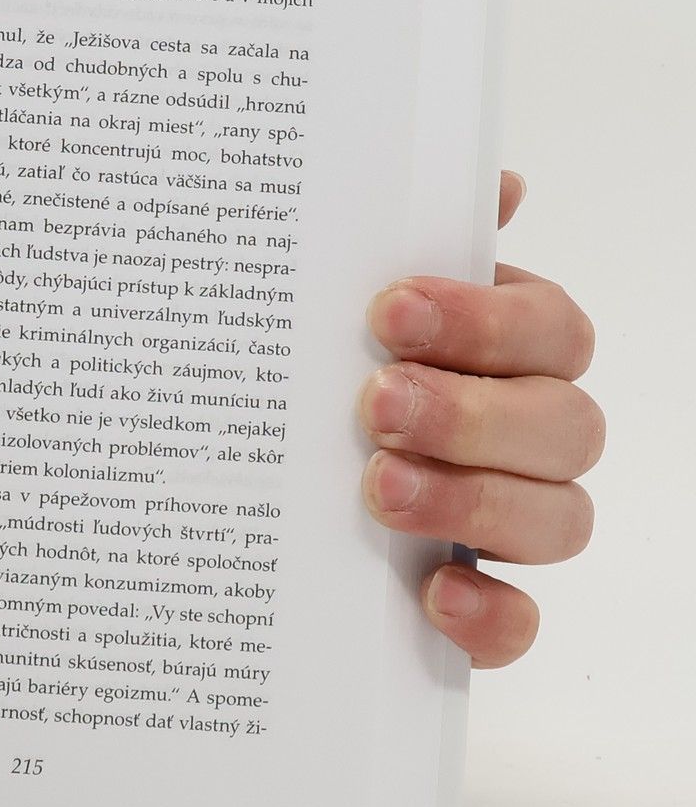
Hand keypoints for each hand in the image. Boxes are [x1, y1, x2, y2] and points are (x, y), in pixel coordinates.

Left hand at [358, 173, 599, 666]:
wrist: (240, 484)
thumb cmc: (313, 366)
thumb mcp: (331, 295)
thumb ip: (404, 235)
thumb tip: (497, 182)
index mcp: (506, 350)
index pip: (550, 328)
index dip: (486, 320)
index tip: (389, 308)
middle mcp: (525, 433)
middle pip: (565, 425)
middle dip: (472, 412)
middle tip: (376, 403)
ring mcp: (509, 521)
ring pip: (559, 518)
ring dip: (473, 501)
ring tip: (378, 488)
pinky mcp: (480, 602)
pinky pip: (522, 623)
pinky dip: (489, 614)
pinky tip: (432, 592)